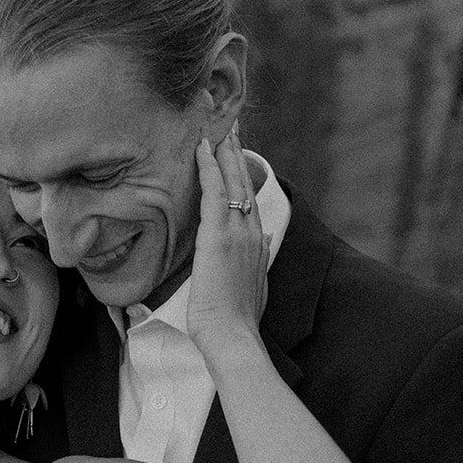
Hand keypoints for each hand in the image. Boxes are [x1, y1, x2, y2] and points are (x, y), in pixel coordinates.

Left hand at [187, 130, 270, 358]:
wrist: (233, 336)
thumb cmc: (236, 323)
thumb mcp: (250, 289)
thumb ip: (254, 264)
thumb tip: (261, 246)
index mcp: (258, 245)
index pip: (250, 203)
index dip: (243, 178)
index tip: (237, 157)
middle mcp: (252, 233)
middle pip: (245, 184)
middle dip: (237, 154)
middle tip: (230, 128)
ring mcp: (238, 232)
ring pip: (232, 180)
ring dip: (224, 151)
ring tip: (217, 126)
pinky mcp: (220, 235)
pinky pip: (214, 190)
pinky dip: (208, 166)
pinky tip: (202, 147)